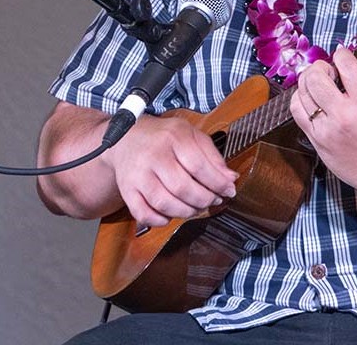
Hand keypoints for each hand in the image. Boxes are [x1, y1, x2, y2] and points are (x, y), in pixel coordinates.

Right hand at [107, 113, 238, 226]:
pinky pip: (143, 214)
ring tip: (195, 208)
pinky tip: (171, 214)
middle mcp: (154, 155)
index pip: (199, 166)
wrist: (127, 138)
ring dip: (186, 212)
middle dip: (204, 200)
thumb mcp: (191, 135)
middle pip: (182, 187)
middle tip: (212, 200)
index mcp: (173, 137)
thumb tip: (230, 179)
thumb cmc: (164, 137)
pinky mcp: (127, 190)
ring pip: (164, 203)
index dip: (218, 183)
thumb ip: (212, 156)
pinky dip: (160, 220)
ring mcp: (138, 174)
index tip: (228, 191)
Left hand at [290, 46, 356, 202]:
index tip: (344, 55)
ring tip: (320, 82)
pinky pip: (297, 112)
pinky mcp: (317, 142)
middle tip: (330, 69)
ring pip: (302, 92)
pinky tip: (312, 98)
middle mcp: (343, 115)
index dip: (342, 54)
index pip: (344, 65)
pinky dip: (300, 99)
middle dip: (321, 66)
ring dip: (309, 81)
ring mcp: (327, 130)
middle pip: (316, 76)